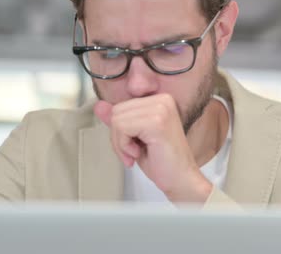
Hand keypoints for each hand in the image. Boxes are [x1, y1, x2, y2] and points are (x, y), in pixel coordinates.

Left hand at [94, 94, 211, 203]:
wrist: (181, 180)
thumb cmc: (163, 162)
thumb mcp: (134, 137)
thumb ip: (119, 120)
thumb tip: (100, 106)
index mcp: (160, 99)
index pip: (121, 106)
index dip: (120, 130)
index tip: (133, 145)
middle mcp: (163, 100)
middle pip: (117, 111)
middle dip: (119, 137)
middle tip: (133, 152)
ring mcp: (161, 109)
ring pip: (117, 120)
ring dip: (121, 143)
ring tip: (137, 152)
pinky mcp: (157, 122)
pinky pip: (122, 128)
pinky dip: (124, 146)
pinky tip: (138, 153)